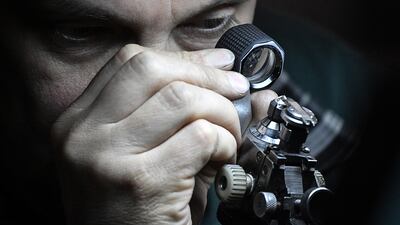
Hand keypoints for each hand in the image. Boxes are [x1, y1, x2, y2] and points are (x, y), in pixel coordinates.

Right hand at [51, 44, 268, 224]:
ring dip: (222, 114)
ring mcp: (107, 157)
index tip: (217, 66)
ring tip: (229, 137)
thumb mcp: (140, 152)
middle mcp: (83, 135)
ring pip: (183, 100)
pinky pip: (201, 137)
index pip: (131, 63)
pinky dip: (225, 144)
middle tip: (236, 92)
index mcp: (78, 122)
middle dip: (207, 77)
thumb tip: (224, 68)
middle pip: (153, 70)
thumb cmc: (136, 209)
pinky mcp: (141, 182)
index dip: (182, 60)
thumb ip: (171, 110)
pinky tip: (223, 162)